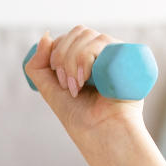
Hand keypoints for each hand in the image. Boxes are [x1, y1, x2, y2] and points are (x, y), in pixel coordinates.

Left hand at [23, 26, 145, 148]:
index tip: (60, 82)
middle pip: (78, 32)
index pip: (68, 37)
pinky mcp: (128, 58)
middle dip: (64, 58)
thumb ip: (38, 66)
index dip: (57, 54)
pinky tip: (88, 77)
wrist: (102, 133)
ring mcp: (116, 54)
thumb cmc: (79, 116)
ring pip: (89, 36)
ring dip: (74, 61)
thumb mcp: (50, 90)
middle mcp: (102, 53)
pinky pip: (104, 42)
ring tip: (78, 87)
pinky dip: (87, 57)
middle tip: (69, 86)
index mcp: (86, 57)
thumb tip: (45, 35)